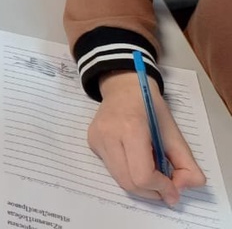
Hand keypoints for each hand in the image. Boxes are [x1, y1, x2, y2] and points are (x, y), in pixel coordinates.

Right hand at [89, 71, 205, 204]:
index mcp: (131, 128)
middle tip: (166, 188)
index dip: (161, 188)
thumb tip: (180, 190)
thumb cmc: (150, 107)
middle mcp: (108, 135)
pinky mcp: (92, 143)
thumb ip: (186, 164)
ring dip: (140, 185)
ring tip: (153, 173)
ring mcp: (96, 139)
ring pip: (119, 180)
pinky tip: (136, 161)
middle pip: (129, 183)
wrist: (123, 87)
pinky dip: (129, 174)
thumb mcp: (174, 132)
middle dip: (151, 191)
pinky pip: (112, 169)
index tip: (173, 190)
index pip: (142, 175)